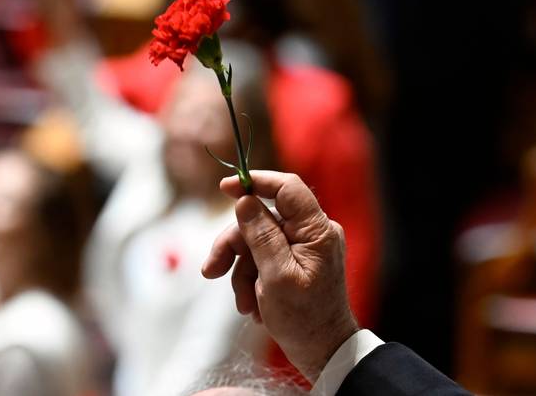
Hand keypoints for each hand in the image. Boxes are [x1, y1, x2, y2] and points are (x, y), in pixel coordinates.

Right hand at [201, 170, 358, 381]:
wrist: (323, 352)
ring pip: (256, 242)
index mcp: (316, 230)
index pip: (287, 187)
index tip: (225, 187)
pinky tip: (254, 306)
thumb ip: (260, 235)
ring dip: (242, 272)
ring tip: (245, 303)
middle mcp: (312, 233)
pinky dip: (252, 281)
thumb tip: (245, 201)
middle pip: (262, 219)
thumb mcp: (276, 276)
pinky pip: (263, 259)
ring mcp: (303, 249)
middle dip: (235, 246)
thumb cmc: (304, 319)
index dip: (255, 181)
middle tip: (212, 271)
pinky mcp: (295, 264)